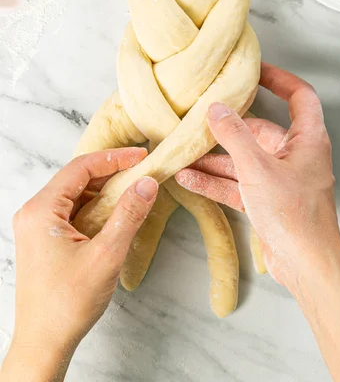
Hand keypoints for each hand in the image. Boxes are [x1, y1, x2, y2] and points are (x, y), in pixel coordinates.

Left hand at [1, 149, 157, 381]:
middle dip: (112, 173)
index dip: (114, 158)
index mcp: (41, 210)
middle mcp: (35, 212)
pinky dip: (96, 209)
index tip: (142, 155)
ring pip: (76, 195)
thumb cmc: (67, 304)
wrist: (44, 343)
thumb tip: (147, 183)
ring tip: (135, 191)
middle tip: (142, 171)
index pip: (80, 167)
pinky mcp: (44, 240)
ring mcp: (37, 227)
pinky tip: (117, 214)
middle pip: (77, 179)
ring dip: (105, 192)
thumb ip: (128, 215)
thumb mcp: (106, 255)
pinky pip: (73, 212)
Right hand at [176, 63, 339, 288]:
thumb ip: (234, 136)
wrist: (306, 266)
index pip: (299, 96)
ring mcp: (279, 179)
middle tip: (198, 118)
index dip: (279, 78)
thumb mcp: (257, 168)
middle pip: (258, 131)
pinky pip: (237, 184)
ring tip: (183, 150)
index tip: (253, 69)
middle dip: (227, 128)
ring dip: (214, 158)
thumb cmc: (292, 213)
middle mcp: (294, 155)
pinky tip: (187, 178)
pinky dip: (215, 182)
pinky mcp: (266, 201)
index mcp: (306, 139)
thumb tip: (215, 108)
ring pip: (243, 160)